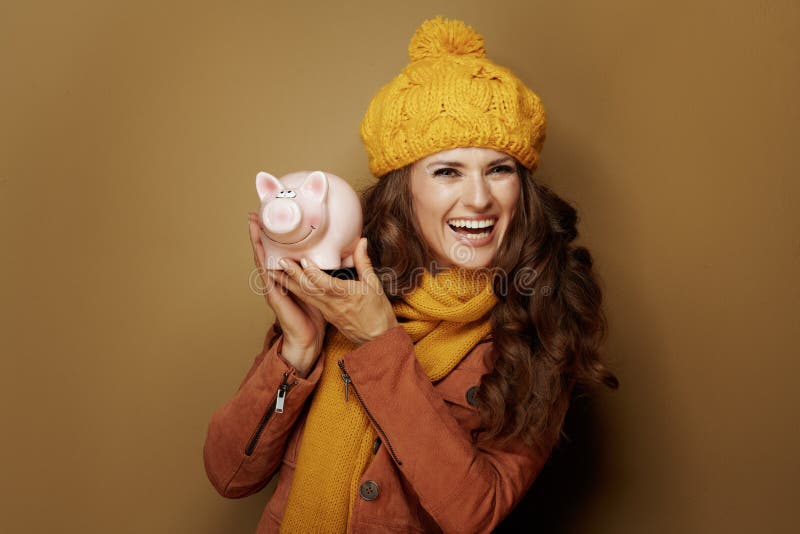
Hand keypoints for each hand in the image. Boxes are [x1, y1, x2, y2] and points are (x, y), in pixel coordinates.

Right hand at [248, 212, 325, 376]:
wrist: (307, 340)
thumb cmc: (314, 317)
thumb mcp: (321, 289)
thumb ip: (323, 272)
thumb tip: (335, 257)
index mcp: (288, 278)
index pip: (278, 253)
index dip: (274, 237)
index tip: (272, 219)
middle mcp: (277, 280)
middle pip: (266, 252)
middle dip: (260, 234)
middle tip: (255, 214)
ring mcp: (274, 287)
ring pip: (263, 260)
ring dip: (256, 242)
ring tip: (252, 225)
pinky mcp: (275, 296)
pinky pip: (267, 275)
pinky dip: (262, 261)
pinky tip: (259, 250)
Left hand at [271, 237, 398, 344]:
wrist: (376, 339)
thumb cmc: (377, 313)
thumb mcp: (374, 285)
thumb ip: (364, 262)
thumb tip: (361, 242)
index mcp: (345, 295)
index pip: (324, 283)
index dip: (313, 272)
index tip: (303, 260)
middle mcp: (332, 304)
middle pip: (309, 288)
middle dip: (293, 275)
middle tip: (280, 261)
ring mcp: (326, 310)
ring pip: (304, 295)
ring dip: (289, 282)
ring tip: (275, 270)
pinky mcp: (325, 313)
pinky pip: (308, 300)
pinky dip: (296, 290)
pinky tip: (287, 283)